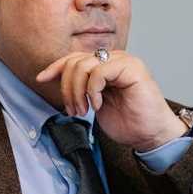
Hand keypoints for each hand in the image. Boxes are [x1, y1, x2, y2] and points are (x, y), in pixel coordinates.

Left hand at [35, 50, 186, 152]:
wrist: (151, 135)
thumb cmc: (128, 122)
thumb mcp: (95, 104)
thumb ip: (82, 89)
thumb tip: (59, 81)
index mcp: (105, 66)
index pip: (74, 58)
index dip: (55, 67)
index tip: (41, 79)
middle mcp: (114, 59)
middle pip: (75, 61)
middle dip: (66, 88)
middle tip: (73, 110)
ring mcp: (124, 61)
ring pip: (84, 65)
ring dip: (76, 91)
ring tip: (83, 111)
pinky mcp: (132, 68)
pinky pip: (99, 72)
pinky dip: (92, 90)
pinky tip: (97, 106)